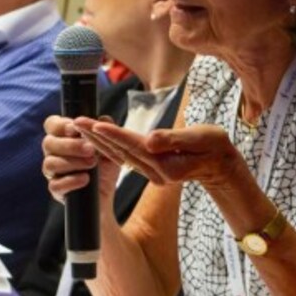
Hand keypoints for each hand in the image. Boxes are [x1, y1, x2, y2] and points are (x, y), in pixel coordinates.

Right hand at [41, 114, 120, 206]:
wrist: (106, 195)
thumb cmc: (104, 167)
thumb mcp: (110, 147)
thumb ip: (106, 131)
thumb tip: (104, 119)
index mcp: (62, 137)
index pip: (51, 124)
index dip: (61, 125)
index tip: (76, 128)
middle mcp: (53, 153)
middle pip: (48, 143)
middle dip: (70, 145)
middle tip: (90, 149)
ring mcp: (52, 172)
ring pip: (50, 164)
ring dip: (72, 162)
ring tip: (92, 163)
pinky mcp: (56, 190)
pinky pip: (55, 185)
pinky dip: (71, 181)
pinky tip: (85, 179)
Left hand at [71, 119, 246, 190]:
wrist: (221, 167)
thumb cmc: (215, 148)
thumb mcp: (202, 139)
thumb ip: (175, 140)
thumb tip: (149, 140)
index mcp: (165, 164)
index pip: (133, 146)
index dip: (112, 134)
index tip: (92, 124)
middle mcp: (155, 172)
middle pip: (120, 151)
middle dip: (96, 137)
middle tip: (74, 121)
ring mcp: (153, 174)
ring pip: (120, 156)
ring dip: (98, 142)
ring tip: (79, 127)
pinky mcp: (152, 171)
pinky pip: (126, 158)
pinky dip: (109, 147)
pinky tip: (96, 137)